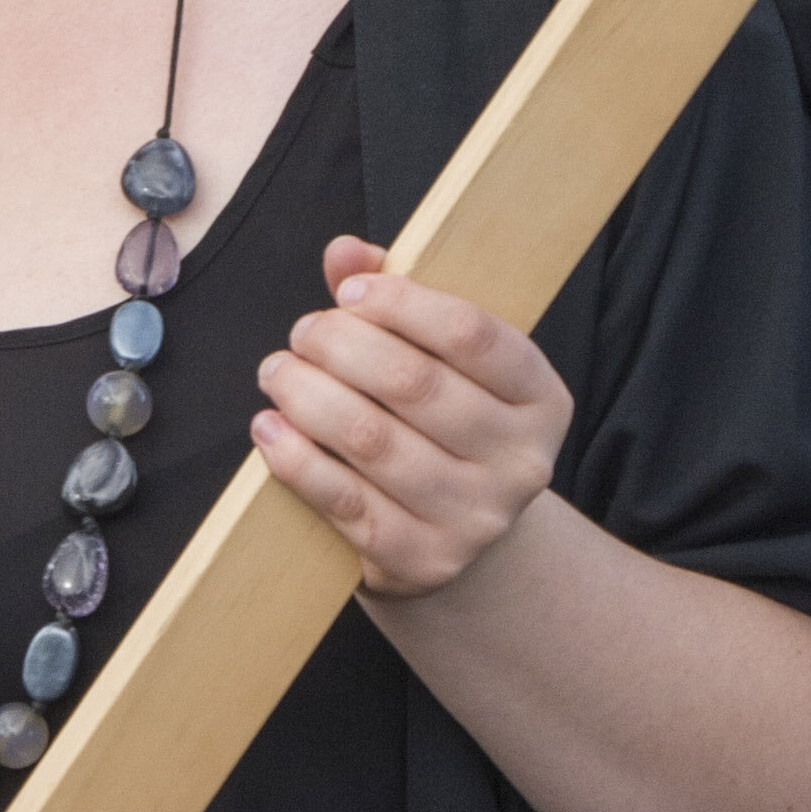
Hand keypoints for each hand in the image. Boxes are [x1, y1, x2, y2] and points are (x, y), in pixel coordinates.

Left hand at [252, 238, 570, 604]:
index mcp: (540, 398)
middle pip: (414, 383)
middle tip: (302, 333)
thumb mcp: (446, 365)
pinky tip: (270, 429)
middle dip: (340, 346)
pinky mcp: (419, 558)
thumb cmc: (445, 429)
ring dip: (307, 396)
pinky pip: (343, 499)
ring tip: (277, 372)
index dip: (401, 304)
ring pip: (371, 440)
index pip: (473, 334)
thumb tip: (345, 252)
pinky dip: (296, 458)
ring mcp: (474, 517)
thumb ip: (400, 301)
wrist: (463, 542)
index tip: (348, 293)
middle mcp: (520, 462)